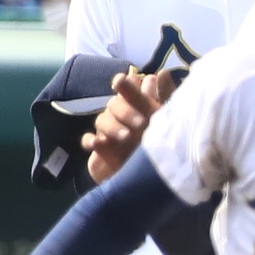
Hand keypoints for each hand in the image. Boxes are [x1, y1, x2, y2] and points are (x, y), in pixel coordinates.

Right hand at [83, 66, 177, 182]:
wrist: (149, 181)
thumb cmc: (160, 147)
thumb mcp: (165, 120)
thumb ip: (165, 97)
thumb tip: (161, 72)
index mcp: (138, 106)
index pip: (128, 88)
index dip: (125, 84)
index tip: (123, 82)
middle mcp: (122, 116)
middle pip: (114, 103)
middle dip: (126, 111)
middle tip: (142, 123)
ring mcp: (109, 132)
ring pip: (102, 119)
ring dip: (113, 126)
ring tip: (127, 137)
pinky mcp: (100, 149)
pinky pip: (88, 140)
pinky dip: (91, 140)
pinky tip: (98, 143)